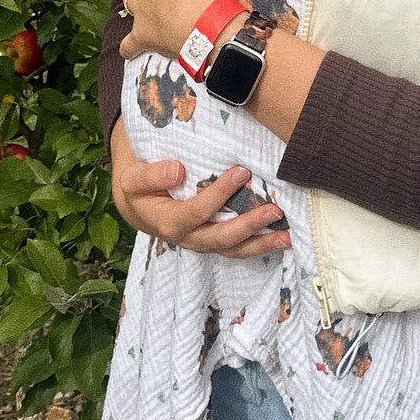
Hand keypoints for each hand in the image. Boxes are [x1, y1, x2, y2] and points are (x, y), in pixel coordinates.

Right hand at [111, 121, 290, 257]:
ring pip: (233, 249)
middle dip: (248, 225)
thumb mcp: (133, 178)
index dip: (219, 194)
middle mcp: (188, 238)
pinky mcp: (213, 241)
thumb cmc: (139, 187)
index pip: (196, 212)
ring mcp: (202, 242)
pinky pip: (237, 248)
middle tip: (274, 210)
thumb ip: (150, 175)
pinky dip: (258, 245)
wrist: (139, 206)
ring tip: (286, 236)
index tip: (241, 171)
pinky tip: (280, 238)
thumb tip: (177, 170)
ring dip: (260, 244)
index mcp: (168, 222)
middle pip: (220, 238)